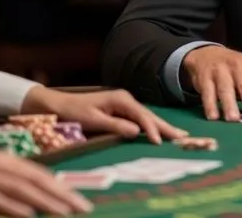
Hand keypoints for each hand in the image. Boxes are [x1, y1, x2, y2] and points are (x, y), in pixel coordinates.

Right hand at [0, 152, 92, 216]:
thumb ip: (11, 183)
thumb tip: (39, 197)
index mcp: (5, 161)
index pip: (40, 173)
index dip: (62, 186)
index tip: (80, 199)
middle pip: (36, 179)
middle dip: (62, 194)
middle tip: (82, 207)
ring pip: (20, 188)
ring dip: (45, 201)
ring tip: (64, 212)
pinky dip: (13, 207)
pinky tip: (29, 216)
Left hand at [21, 87, 187, 144]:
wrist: (58, 104)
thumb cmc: (74, 111)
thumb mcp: (94, 120)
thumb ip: (116, 125)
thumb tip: (137, 131)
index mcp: (121, 99)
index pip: (142, 116)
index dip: (152, 129)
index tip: (160, 141)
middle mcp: (126, 100)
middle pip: (150, 115)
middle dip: (166, 127)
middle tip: (183, 137)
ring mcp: (124, 105)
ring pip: (146, 117)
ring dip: (161, 127)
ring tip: (178, 136)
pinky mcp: (121, 111)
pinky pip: (140, 119)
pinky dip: (151, 127)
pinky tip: (159, 132)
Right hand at [182, 46, 241, 122]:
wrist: (208, 55)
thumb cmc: (238, 71)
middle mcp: (240, 66)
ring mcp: (221, 70)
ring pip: (225, 88)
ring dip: (229, 104)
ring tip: (233, 120)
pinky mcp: (205, 77)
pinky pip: (207, 91)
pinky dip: (210, 104)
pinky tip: (213, 117)